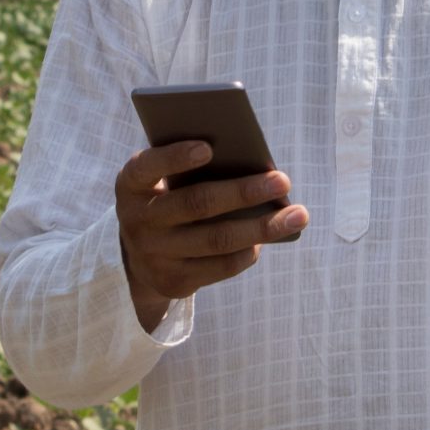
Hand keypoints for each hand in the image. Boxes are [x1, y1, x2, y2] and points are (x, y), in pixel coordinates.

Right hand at [114, 141, 308, 332]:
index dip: (175, 157)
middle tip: (283, 180)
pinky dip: (248, 252)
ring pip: (216, 240)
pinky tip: (268, 239)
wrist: (138, 257)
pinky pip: (220, 267)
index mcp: (132, 184)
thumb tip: (252, 167)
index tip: (209, 147)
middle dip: (243, 192)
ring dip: (262, 227)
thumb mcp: (163, 181)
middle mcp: (138, 220)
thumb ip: (189, 170)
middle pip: (197, 204)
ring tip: (298, 215)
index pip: (148, 166)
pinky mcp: (173, 282)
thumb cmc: (166, 198)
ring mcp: (154, 255)